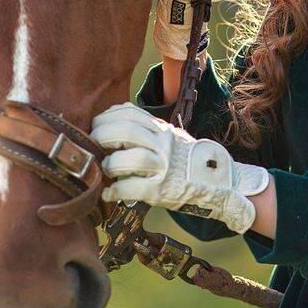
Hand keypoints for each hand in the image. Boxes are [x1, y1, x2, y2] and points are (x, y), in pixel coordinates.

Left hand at [91, 102, 269, 233]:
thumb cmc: (183, 160)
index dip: (107, 117)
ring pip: (131, 159)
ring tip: (107, 170)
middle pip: (126, 132)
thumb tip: (113, 118)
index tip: (97, 125)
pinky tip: (109, 194)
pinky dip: (116, 191)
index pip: (129, 113)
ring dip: (110, 164)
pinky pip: (133, 188)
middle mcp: (163, 144)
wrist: (213, 182)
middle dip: (102, 137)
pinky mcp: (161, 190)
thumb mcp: (168, 136)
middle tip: (94, 146)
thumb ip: (145, 128)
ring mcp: (163, 167)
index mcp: (161, 129)